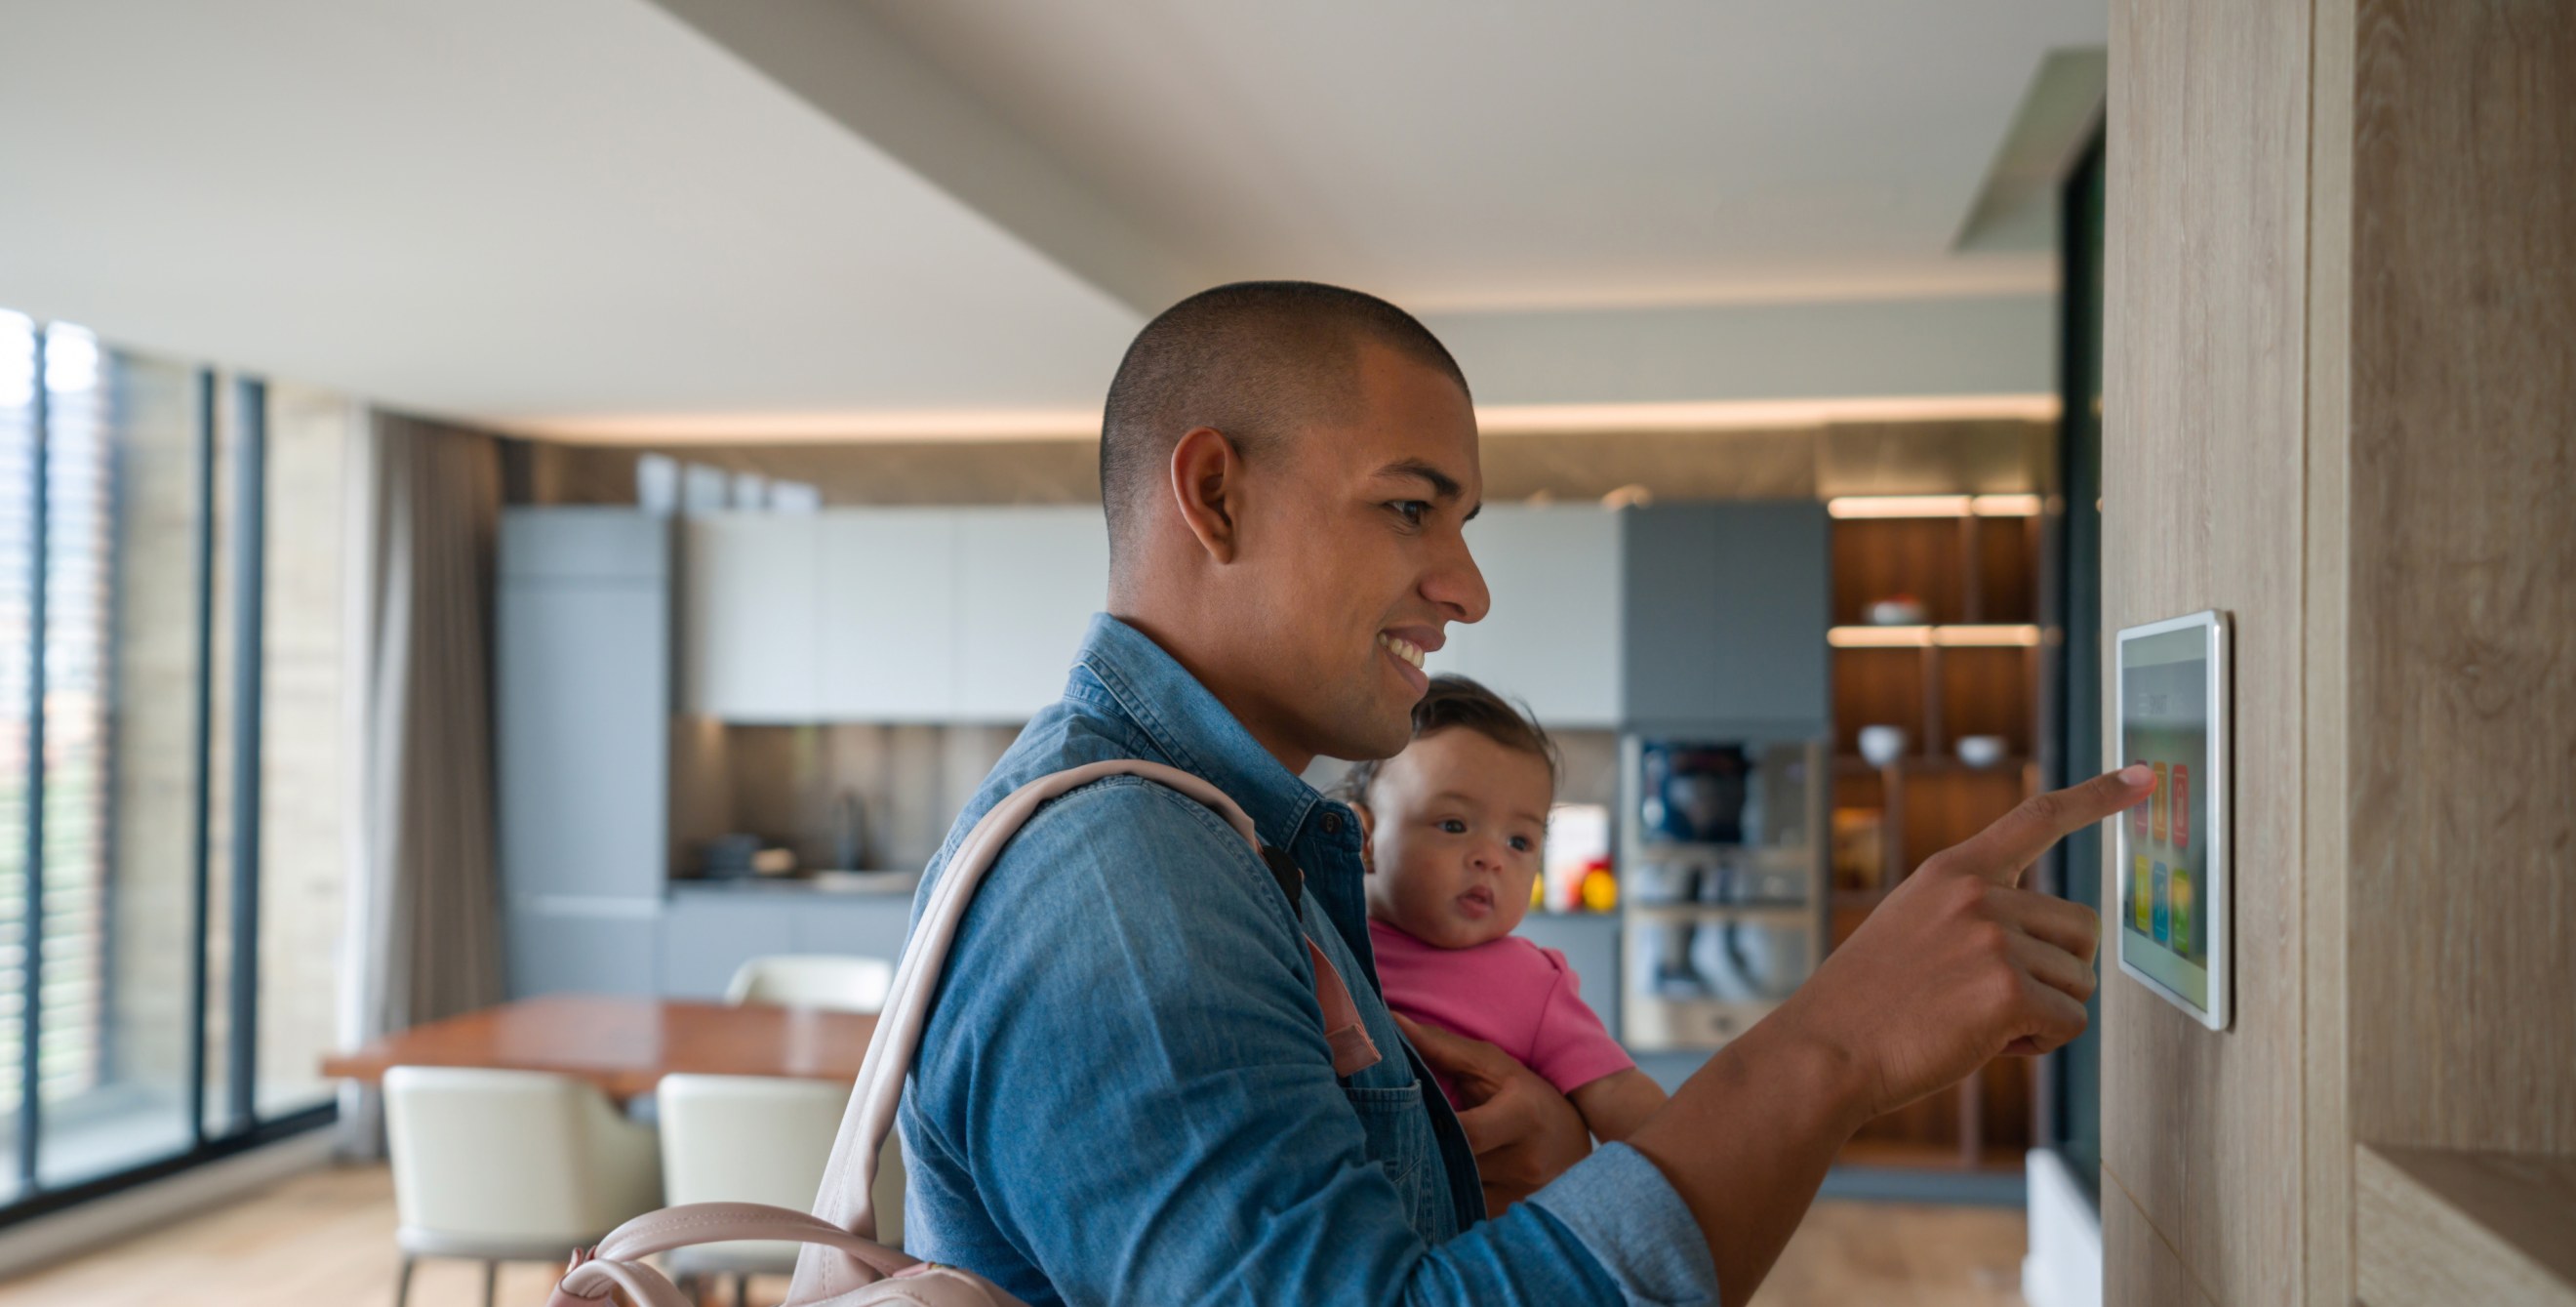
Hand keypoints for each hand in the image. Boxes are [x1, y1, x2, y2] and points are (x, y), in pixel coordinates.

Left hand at [1392, 1013, 1590, 1210]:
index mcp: (1521, 1117)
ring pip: (1454, 1191)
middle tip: (1389, 1136)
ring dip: (1430, 1175)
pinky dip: (1444, 1196)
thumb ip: (1443, 1048)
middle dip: (1421, 1151)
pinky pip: (1462, 1211)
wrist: (1576, 1152)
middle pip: (1454, 1164)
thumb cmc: (1529, 1100)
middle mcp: (1524, 1162)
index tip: (1400, 1113)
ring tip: (1412, 1154)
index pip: (1465, 1132)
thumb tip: (1393, 1024)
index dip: (1428, 1126)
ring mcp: (1519, 1196)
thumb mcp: (1495, 1068)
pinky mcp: (1509, 1217)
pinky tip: (1434, 1180)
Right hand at [1778, 765, 2148, 1120]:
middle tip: (1996, 998)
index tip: (2144, 775)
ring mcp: (1993, 938)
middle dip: (2058, 971)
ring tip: (1977, 1021)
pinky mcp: (2006, 990)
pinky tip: (1988, 1043)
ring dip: (2044, 1013)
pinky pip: (2071, 1022)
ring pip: (2079, 981)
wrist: (1826, 1050)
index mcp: (1953, 871)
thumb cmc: (1869, 1002)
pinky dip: (2042, 1044)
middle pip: (2083, 927)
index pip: (2037, 817)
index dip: (2097, 796)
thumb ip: (1973, 910)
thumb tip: (2047, 939)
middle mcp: (1978, 894)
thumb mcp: (1913, 923)